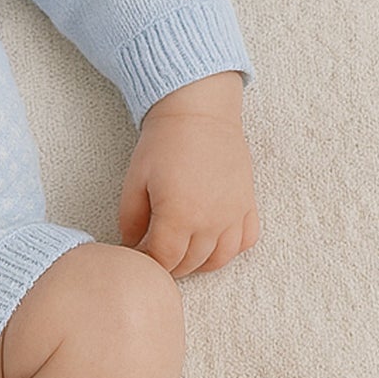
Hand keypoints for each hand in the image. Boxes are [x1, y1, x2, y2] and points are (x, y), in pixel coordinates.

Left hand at [118, 72, 259, 277]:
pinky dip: (228, 250)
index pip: (163, 260)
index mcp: (179, 216)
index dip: (147, 262)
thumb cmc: (164, 142)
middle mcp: (210, 222)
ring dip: (197, 263)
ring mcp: (233, 216)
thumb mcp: (135, 179)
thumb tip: (130, 245)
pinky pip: (244, 243)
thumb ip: (130, 218)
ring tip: (180, 251)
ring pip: (218, 261)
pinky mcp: (248, 206)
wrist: (199, 113)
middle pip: (189, 264)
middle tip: (155, 252)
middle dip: (168, 264)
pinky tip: (211, 240)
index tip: (137, 254)